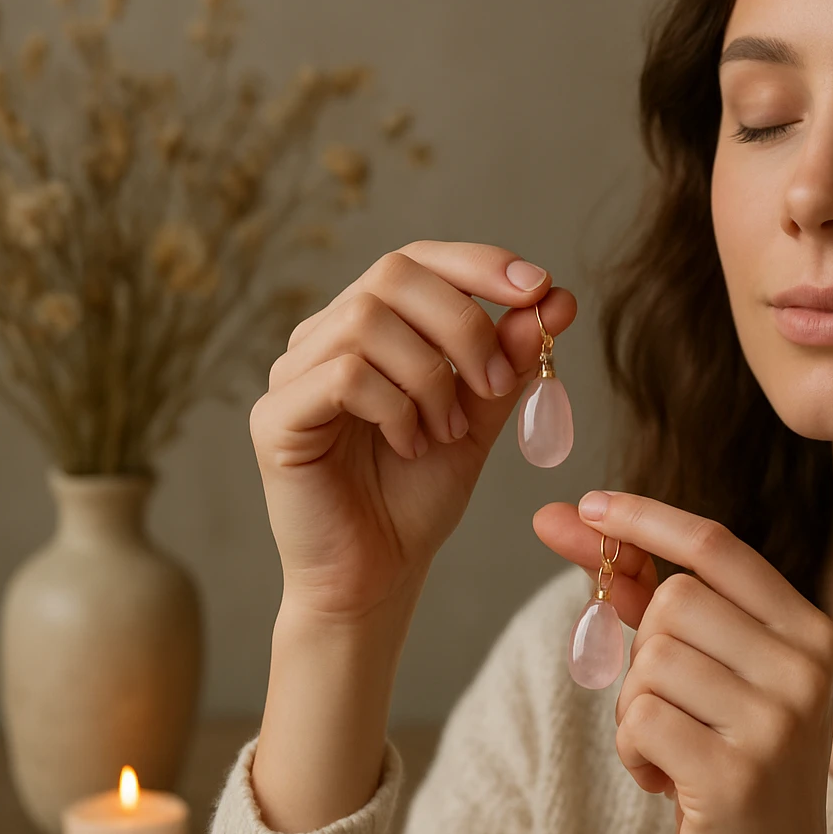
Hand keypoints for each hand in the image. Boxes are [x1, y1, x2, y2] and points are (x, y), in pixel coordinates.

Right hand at [250, 240, 576, 622]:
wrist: (377, 575)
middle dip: (463, 323)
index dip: (479, 263)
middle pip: (393, 275)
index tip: (540, 288)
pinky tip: (411, 446)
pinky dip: (396, 407)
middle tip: (495, 385)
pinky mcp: (275, 417)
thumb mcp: (480, 416)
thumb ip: (509, 359)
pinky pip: (344, 375)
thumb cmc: (418, 494)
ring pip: (369, 321)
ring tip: (448, 432)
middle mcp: (323, 336)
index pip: (418, 259)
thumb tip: (557, 297)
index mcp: (370, 324)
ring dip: (431, 376)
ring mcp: (293, 373)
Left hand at [533, 491, 832, 833]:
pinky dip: (633, 751)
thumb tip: (564, 518)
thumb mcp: (711, 672)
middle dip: (646, 653)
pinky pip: (640, 720)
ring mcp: (779, 721)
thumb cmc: (732, 758)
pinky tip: (667, 780)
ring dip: (636, 709)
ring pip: (652, 661)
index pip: (719, 546)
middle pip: (676, 602)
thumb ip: (649, 594)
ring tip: (675, 748)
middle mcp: (807, 668)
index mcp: (810, 631)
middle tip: (673, 709)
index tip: (589, 503)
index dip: (649, 518)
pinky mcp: (737, 773)